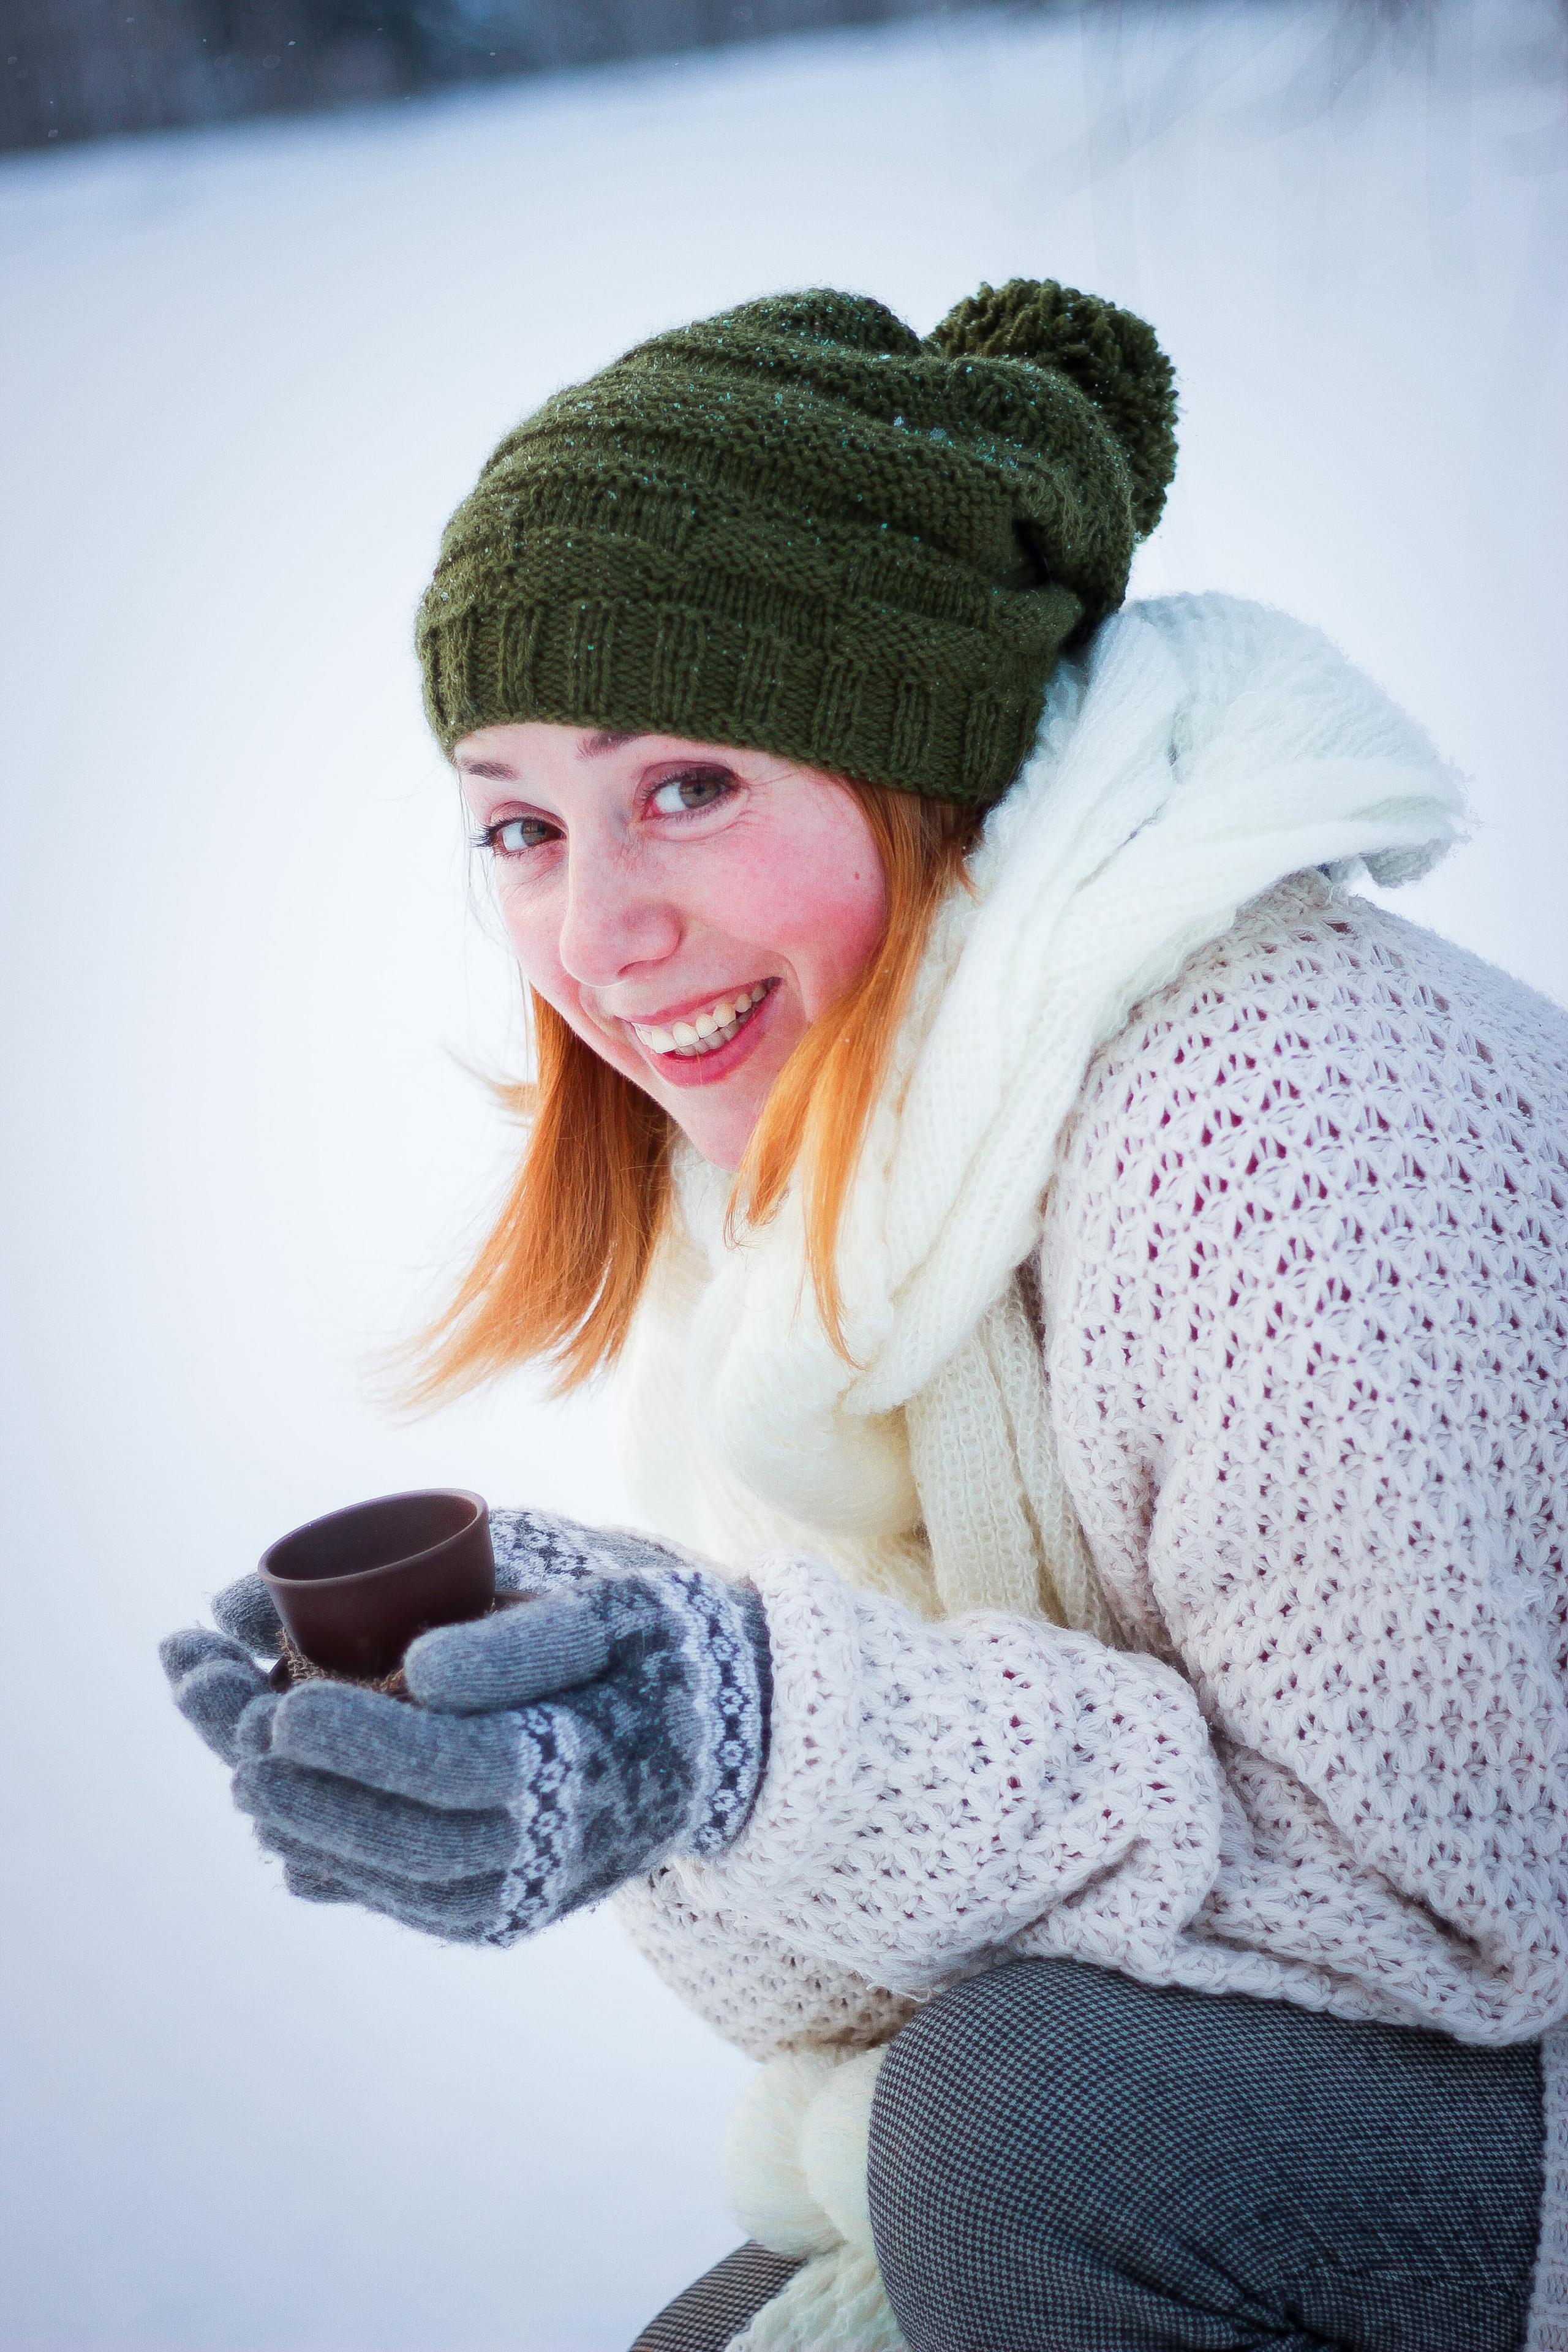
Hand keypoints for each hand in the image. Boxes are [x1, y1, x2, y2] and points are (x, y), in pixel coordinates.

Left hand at [159, 1512, 771, 1945]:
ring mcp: (500, 1899)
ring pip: (352, 1865)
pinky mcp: (476, 1911)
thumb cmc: (659, 1647)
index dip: (354, 1740)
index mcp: (575, 1774)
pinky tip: (253, 1771)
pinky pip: (367, 1887)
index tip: (278, 1696)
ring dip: (261, 1789)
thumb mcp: (617, 1608)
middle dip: (262, 1753)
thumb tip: (419, 1669)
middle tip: (190, 1669)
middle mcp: (533, 1860)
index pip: (446, 1768)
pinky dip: (301, 1835)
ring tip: (199, 1693)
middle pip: (373, 1827)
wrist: (727, 1742)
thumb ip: (525, 1637)